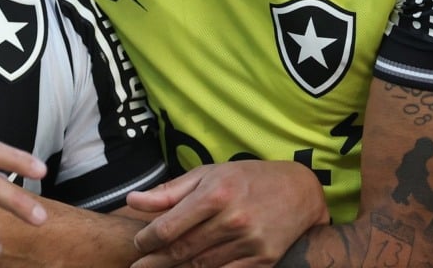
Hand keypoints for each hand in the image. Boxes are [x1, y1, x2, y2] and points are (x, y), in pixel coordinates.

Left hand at [126, 161, 327, 267]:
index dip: (146, 241)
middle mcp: (232, 219)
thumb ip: (169, 191)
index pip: (168, 227)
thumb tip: (132, 201)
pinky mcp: (263, 261)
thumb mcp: (208, 174)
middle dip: (155, 262)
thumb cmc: (247, 178)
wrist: (299, 191)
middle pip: (182, 250)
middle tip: (138, 267)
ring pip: (201, 266)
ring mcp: (249, 243)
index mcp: (215, 194)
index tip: (137, 245)